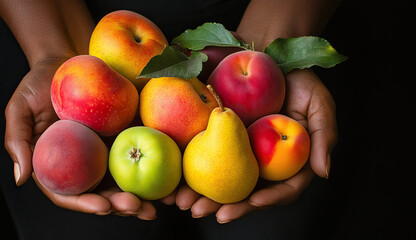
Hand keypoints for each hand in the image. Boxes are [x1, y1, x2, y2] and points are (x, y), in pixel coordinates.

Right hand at [4, 56, 156, 219]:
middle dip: (120, 205)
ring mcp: (107, 151)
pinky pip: (142, 154)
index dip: (86, 204)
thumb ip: (18, 142)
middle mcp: (84, 163)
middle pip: (102, 193)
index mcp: (59, 164)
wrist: (69, 58)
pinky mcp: (127, 135)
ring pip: (124, 181)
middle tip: (138, 208)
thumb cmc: (39, 82)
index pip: (71, 193)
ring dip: (141, 196)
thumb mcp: (20, 108)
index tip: (103, 206)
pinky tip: (168, 179)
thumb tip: (21, 180)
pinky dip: (155, 168)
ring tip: (155, 205)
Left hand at [175, 69, 337, 222]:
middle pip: (245, 192)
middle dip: (224, 206)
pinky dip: (188, 170)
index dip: (268, 199)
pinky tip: (173, 179)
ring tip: (182, 202)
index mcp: (287, 163)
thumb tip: (323, 172)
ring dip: (201, 194)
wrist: (270, 58)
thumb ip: (323, 137)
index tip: (253, 201)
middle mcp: (261, 163)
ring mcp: (238, 152)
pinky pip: (203, 157)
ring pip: (221, 181)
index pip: (281, 189)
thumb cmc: (300, 82)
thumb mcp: (319, 105)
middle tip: (203, 212)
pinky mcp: (218, 138)